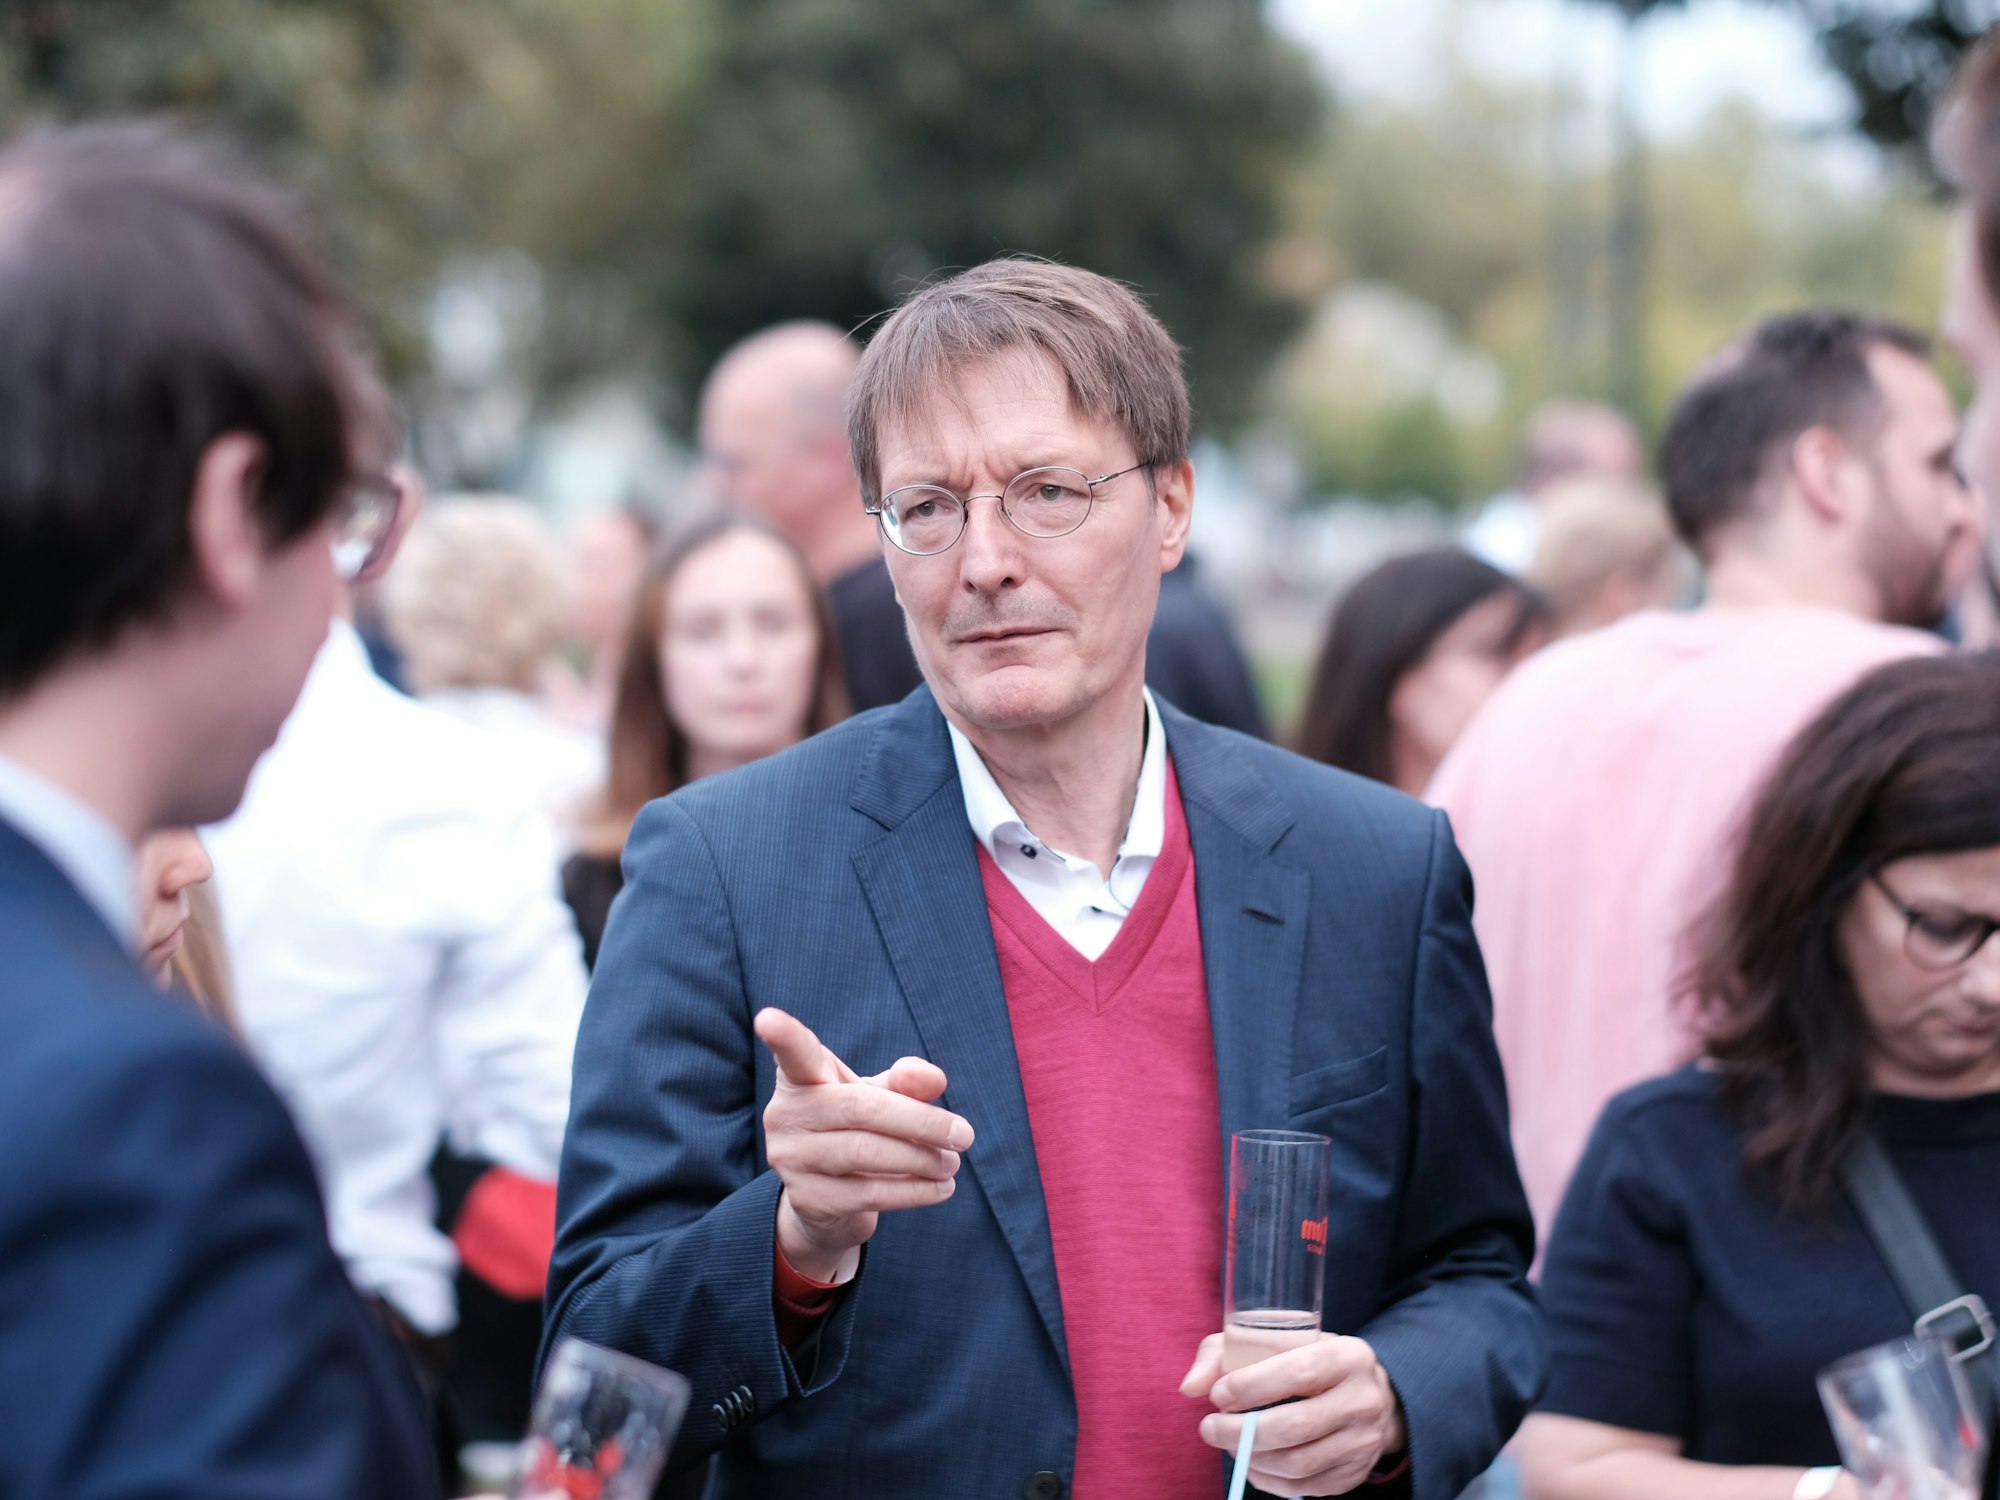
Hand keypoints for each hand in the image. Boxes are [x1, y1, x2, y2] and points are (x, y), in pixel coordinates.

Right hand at [755, 1007, 972, 1283]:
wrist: (829, 1200)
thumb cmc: (857, 1129)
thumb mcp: (879, 1096)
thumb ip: (907, 1081)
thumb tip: (934, 1080)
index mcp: (802, 1078)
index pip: (794, 1053)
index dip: (783, 1035)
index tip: (768, 1018)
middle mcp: (786, 1114)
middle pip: (860, 1109)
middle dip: (920, 1122)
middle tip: (965, 1135)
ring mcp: (791, 1159)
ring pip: (866, 1154)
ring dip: (922, 1159)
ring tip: (952, 1162)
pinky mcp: (807, 1199)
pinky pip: (869, 1194)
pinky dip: (914, 1191)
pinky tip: (941, 1187)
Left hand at [1180, 1332, 1405, 1495]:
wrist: (1366, 1394)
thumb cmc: (1305, 1360)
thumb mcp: (1273, 1341)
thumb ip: (1224, 1353)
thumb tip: (1189, 1388)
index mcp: (1347, 1356)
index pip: (1299, 1372)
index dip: (1252, 1386)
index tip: (1218, 1396)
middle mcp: (1364, 1399)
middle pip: (1296, 1425)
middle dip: (1242, 1432)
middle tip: (1209, 1428)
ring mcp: (1365, 1441)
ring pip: (1299, 1463)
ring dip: (1252, 1458)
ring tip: (1228, 1444)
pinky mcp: (1356, 1473)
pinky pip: (1305, 1487)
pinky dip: (1269, 1480)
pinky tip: (1252, 1462)